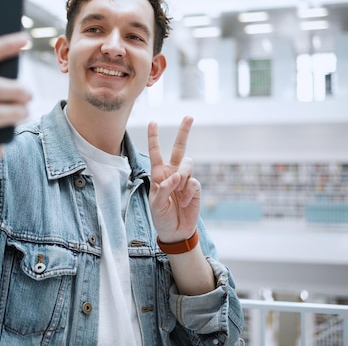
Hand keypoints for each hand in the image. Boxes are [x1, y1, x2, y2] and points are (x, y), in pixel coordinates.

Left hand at [147, 116, 200, 242]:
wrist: (176, 230)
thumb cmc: (161, 216)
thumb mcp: (156, 204)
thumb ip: (164, 188)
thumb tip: (177, 175)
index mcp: (158, 173)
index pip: (156, 152)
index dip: (154, 137)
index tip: (152, 122)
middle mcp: (172, 172)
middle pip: (179, 148)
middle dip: (184, 132)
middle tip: (189, 117)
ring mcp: (185, 179)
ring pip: (188, 164)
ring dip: (182, 177)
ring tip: (178, 194)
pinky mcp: (195, 187)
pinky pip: (193, 182)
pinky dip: (188, 192)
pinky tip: (185, 201)